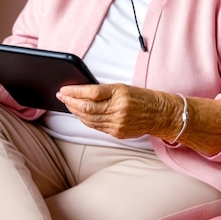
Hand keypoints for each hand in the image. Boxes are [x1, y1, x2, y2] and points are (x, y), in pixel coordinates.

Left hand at [57, 83, 174, 139]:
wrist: (159, 113)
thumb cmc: (141, 97)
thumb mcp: (123, 87)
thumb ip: (104, 91)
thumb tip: (81, 92)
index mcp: (120, 93)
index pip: (91, 92)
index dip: (74, 91)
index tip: (64, 89)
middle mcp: (118, 108)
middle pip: (87, 107)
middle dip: (70, 102)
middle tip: (61, 96)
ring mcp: (117, 123)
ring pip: (89, 118)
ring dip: (75, 111)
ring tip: (67, 104)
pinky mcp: (117, 132)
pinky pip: (95, 127)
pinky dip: (85, 120)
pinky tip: (79, 114)